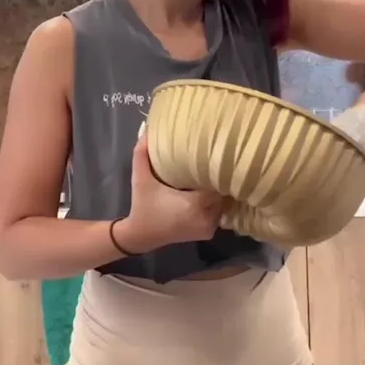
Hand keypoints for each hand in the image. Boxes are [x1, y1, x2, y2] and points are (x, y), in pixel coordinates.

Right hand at [116, 125, 222, 254]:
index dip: (218, 171)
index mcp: (195, 204)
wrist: (140, 236)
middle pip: (223, 192)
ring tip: (213, 176)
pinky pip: (218, 213)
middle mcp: (206, 217)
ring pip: (223, 203)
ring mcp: (209, 227)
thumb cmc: (142, 206)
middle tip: (214, 164)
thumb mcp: (140, 178)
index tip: (214, 157)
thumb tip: (147, 128)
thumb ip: (143, 153)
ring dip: (218, 192)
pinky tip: (208, 193)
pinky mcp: (208, 232)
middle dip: (219, 180)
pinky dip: (215, 204)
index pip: (219, 183)